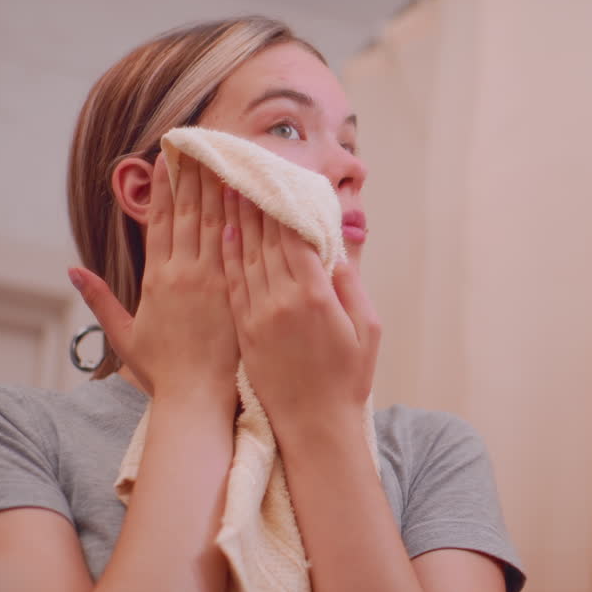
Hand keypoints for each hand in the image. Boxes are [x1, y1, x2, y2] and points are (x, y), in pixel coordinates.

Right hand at [69, 155, 238, 398]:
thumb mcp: (124, 336)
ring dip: (218, 187)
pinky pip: (241, 247)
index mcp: (156, 280)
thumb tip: (72, 271)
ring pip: (216, 223)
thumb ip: (100, 300)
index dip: (164, 187)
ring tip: (223, 155)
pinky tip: (248, 195)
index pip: (159, 222)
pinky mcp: (238, 291)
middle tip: (198, 142)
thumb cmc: (162, 372)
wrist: (197, 399)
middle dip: (193, 175)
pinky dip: (243, 218)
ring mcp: (214, 281)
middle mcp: (184, 274)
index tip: (167, 158)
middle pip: (189, 213)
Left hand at [220, 194, 380, 440]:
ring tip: (227, 184)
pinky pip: (233, 282)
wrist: (314, 426)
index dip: (283, 202)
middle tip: (244, 166)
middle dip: (254, 199)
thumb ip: (352, 285)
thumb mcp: (367, 329)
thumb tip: (340, 248)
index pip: (293, 236)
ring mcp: (257, 314)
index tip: (278, 174)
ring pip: (243, 254)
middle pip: (264, 238)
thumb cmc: (348, 379)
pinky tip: (224, 230)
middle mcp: (280, 300)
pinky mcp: (244, 329)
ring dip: (236, 217)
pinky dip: (228, 252)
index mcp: (314, 296)